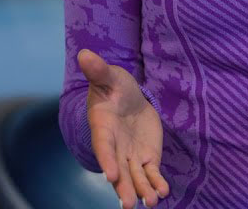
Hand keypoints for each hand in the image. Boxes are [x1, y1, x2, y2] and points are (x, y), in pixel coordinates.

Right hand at [77, 48, 169, 206]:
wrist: (128, 97)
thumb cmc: (113, 85)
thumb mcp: (108, 76)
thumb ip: (98, 70)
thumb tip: (84, 54)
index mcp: (103, 128)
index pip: (104, 146)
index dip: (107, 160)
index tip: (112, 175)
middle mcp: (115, 147)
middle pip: (119, 170)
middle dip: (124, 188)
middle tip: (129, 205)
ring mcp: (130, 155)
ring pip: (136, 177)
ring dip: (143, 191)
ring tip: (151, 203)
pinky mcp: (146, 158)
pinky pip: (151, 174)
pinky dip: (156, 183)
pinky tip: (163, 193)